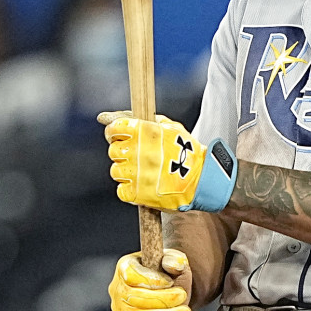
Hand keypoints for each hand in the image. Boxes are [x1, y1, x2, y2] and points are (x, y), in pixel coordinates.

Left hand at [98, 111, 236, 212]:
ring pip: (116, 171)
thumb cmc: (187, 152)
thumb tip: (108, 117)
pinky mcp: (138, 193)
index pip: (115, 128)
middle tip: (136, 156)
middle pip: (113, 151)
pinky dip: (129, 189)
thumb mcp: (171, 128)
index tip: (119, 138)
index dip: (114, 133)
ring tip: (142, 172)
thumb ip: (142, 120)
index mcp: (146, 132)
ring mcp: (138, 173)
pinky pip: (121, 190)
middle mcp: (139, 151)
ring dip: (126, 171)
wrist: (203, 179)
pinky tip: (142, 185)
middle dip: (122, 153)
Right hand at [108, 249, 192, 310]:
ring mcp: (119, 309)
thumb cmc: (168, 272)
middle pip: (134, 298)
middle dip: (162, 299)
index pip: (131, 274)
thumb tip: (174, 265)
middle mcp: (117, 288)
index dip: (151, 280)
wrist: (169, 290)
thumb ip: (175, 260)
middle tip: (182, 296)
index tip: (170, 282)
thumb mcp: (174, 260)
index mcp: (125, 266)